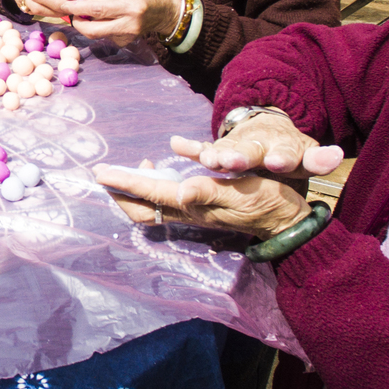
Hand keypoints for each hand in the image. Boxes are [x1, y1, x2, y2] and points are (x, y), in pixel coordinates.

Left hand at [63, 0, 181, 45]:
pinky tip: (107, 18)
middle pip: (92, 30)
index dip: (78, 8)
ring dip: (87, 24)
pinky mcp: (125, 42)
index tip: (65, 5)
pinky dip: (99, 26)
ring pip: (96, 34)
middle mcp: (128, 25)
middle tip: (73, 12)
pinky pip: (104, 35)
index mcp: (129, 7)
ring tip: (91, 11)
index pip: (97, 9)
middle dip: (78, 22)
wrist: (167, 10)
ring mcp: (127, 37)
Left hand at [96, 163, 312, 239]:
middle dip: (120, 193)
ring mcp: (193, 213)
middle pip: (140, 210)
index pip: (149, 194)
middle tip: (106, 173)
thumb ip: (210, 192)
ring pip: (150, 208)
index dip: (124, 183)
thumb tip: (181, 191)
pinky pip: (165, 202)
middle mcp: (187, 212)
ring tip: (133, 168)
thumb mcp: (242, 193)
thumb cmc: (267, 202)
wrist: (287, 220)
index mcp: (193, 206)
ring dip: (134, 190)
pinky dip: (152, 187)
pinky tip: (160, 170)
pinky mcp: (201, 209)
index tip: (101, 173)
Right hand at [170, 115, 343, 176]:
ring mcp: (236, 145)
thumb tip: (337, 155)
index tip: (277, 162)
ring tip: (207, 161)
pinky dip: (191, 147)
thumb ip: (319, 160)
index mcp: (283, 147)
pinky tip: (178, 144)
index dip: (281, 157)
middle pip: (248, 151)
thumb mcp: (306, 155)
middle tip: (230, 162)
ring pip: (224, 150)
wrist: (268, 128)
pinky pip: (202, 147)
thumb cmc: (288, 150)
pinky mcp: (219, 147)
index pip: (284, 154)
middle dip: (239, 157)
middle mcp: (257, 144)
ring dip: (215, 155)